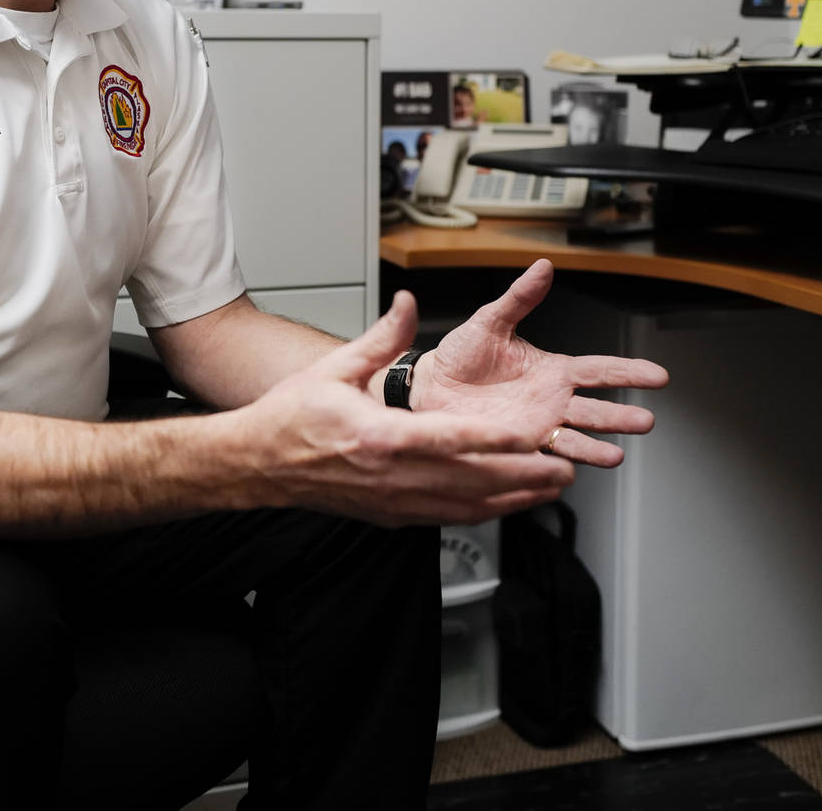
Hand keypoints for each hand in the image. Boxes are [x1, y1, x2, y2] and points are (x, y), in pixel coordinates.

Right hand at [232, 292, 573, 526]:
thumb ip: (381, 337)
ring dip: (513, 498)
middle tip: (563, 467)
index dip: (496, 441)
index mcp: (380, 436)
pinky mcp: (392, 515)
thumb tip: (407, 303)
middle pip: (471, 480)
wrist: (259, 464)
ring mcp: (393, 501)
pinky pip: (448, 518)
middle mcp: (392, 475)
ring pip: (466, 506)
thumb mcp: (335, 368)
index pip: (451, 440)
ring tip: (550, 486)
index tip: (531, 438)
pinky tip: (508, 503)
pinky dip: (484, 512)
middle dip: (522, 476)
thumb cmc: (291, 418)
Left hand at [407, 259, 667, 465]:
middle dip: (621, 416)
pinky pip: (543, 458)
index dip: (628, 372)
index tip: (657, 375)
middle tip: (646, 421)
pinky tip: (570, 470)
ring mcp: (537, 426)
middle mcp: (551, 401)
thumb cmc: (458, 356)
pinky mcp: (517, 447)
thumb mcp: (489, 321)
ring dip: (598, 447)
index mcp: (551, 370)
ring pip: (576, 438)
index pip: (599, 370)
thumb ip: (519, 298)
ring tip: (616, 455)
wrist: (426, 389)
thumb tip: (542, 266)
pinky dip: (558, 465)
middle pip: (596, 409)